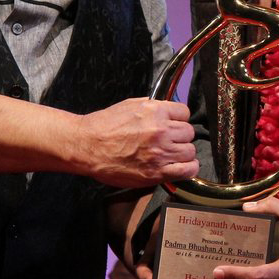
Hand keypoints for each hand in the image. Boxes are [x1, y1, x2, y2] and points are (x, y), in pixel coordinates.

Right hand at [74, 98, 196, 187]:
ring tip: (172, 154)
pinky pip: (187, 170)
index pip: (185, 112)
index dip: (179, 119)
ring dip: (183, 152)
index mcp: (156, 111)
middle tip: (169, 141)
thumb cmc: (104, 125)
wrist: (87, 146)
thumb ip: (152, 107)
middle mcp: (161, 131)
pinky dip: (188, 168)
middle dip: (180, 136)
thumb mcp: (130, 105)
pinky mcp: (156, 172)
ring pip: (190, 151)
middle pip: (189, 132)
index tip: (173, 125)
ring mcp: (160, 153)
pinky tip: (181, 166)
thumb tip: (167, 110)